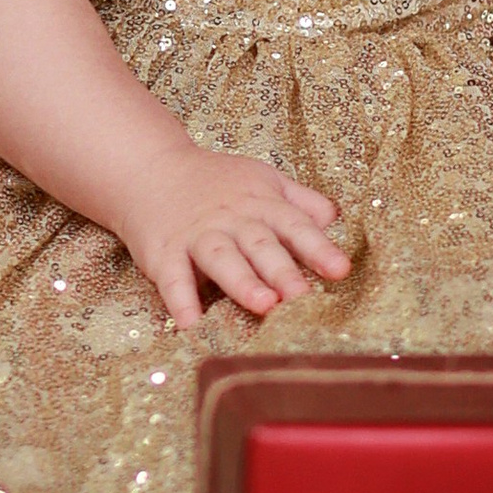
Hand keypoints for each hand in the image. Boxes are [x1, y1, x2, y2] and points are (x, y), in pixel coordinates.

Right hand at [107, 137, 350, 329]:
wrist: (151, 168)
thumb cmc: (216, 182)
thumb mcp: (263, 180)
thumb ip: (300, 201)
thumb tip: (335, 220)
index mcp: (261, 204)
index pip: (295, 226)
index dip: (319, 248)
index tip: (341, 270)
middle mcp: (232, 219)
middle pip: (261, 245)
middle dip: (283, 270)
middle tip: (304, 296)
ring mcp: (196, 236)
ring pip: (222, 258)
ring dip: (242, 282)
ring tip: (264, 305)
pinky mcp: (164, 253)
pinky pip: (173, 278)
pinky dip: (181, 301)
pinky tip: (191, 325)